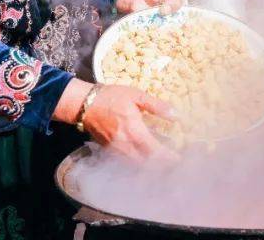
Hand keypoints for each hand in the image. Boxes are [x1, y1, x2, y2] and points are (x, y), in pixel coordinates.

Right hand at [54, 80, 176, 160]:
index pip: (155, 152)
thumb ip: (157, 106)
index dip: (168, 158)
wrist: (84, 104)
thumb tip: (176, 115)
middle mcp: (125, 145)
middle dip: (162, 166)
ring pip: (136, 166)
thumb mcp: (137, 95)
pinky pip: (126, 163)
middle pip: (147, 164)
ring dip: (150, 167)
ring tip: (163, 163)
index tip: (179, 159)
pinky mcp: (109, 151)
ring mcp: (116, 150)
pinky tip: (145, 160)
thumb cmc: (111, 97)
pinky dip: (137, 164)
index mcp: (134, 131)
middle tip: (174, 163)